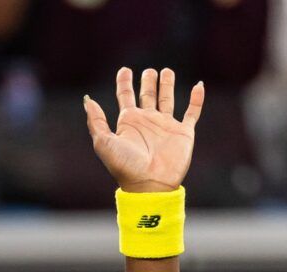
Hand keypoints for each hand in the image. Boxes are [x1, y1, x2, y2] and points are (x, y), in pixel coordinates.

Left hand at [83, 67, 204, 193]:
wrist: (149, 185)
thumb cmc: (125, 166)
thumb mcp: (104, 143)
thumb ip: (96, 122)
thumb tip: (88, 100)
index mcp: (129, 122)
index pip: (126, 96)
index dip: (124, 82)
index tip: (124, 70)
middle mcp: (147, 121)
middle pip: (147, 95)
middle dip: (148, 82)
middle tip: (149, 71)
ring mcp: (166, 126)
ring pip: (167, 99)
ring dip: (167, 85)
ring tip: (166, 71)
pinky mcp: (183, 133)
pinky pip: (192, 112)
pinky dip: (197, 99)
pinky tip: (198, 86)